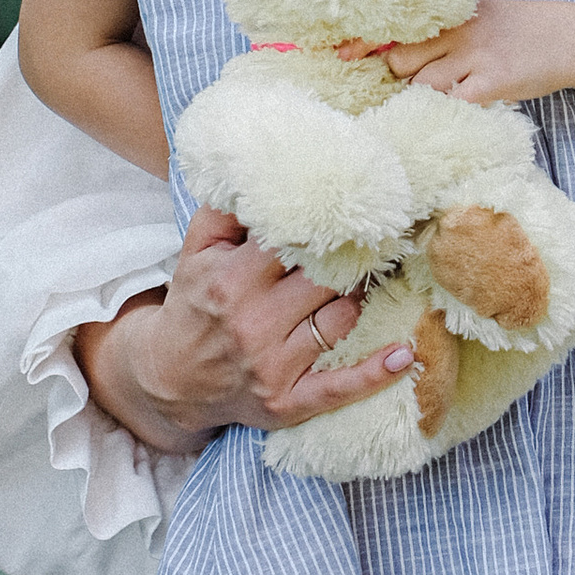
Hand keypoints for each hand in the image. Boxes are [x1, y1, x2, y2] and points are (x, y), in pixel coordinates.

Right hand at [75, 208, 411, 452]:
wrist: (168, 379)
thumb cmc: (193, 304)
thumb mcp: (196, 252)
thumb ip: (227, 211)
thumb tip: (266, 172)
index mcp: (230, 281)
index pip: (294, 243)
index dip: (328, 225)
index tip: (354, 210)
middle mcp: (252, 324)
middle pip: (327, 280)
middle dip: (353, 260)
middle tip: (378, 242)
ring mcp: (272, 367)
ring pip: (341, 321)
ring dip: (363, 301)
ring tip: (377, 281)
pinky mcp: (287, 402)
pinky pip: (340, 387)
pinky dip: (375, 373)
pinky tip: (406, 355)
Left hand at [361, 0, 574, 106]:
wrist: (567, 38)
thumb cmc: (515, 31)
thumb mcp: (477, 17)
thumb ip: (440, 31)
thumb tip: (390, 51)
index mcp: (450, 14)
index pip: (397, 27)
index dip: (365, 42)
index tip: (339, 54)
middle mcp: (457, 32)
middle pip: (401, 61)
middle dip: (400, 78)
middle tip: (416, 86)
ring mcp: (475, 56)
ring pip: (423, 86)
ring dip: (424, 98)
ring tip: (445, 98)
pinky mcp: (493, 81)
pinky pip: (453, 103)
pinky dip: (448, 111)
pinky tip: (458, 110)